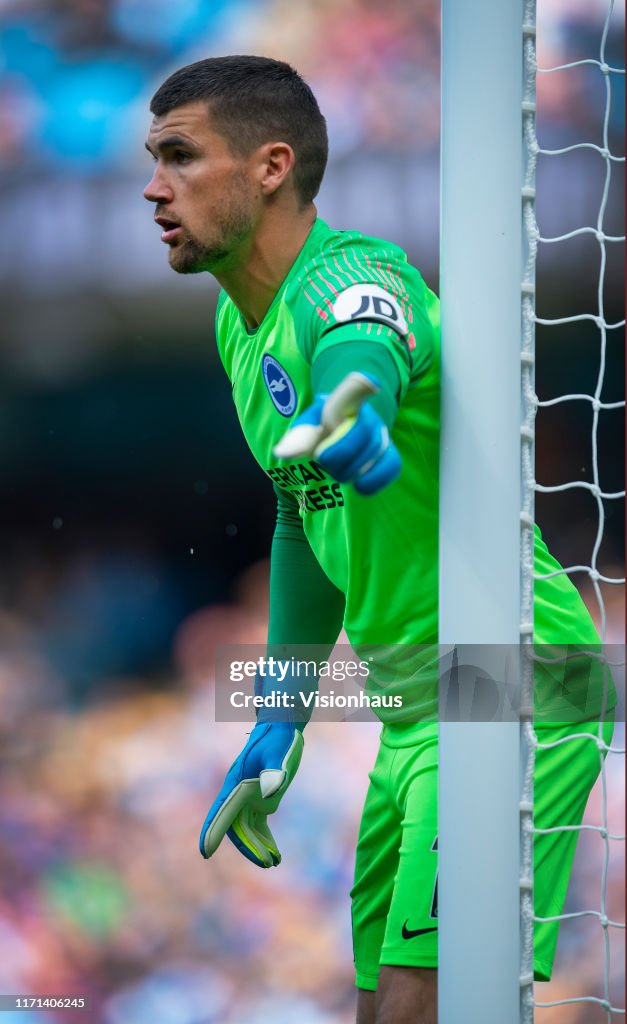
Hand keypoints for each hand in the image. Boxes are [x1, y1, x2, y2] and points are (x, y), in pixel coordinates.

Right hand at [199, 721, 303, 867]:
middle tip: (266, 863)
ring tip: (273, 862)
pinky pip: (259, 826)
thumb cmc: (278, 737)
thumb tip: (273, 788)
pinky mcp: (261, 800)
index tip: (206, 852)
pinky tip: (276, 855)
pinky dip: (265, 840)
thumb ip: (275, 768)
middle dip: (249, 846)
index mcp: (237, 782)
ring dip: (258, 847)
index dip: (213, 831)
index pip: (222, 811)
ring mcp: (249, 798)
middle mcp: (239, 793)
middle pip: (237, 826)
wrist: (281, 727)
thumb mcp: (279, 750)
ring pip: (248, 830)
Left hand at [274, 372, 401, 494]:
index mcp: (347, 404)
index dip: (363, 386)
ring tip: (335, 470)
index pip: (356, 391)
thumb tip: (281, 453)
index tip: (370, 382)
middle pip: (361, 435)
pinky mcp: (389, 456)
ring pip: (372, 456)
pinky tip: (359, 484)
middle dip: (337, 453)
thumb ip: (298, 436)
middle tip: (322, 459)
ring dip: (348, 471)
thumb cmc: (323, 429)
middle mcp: (370, 417)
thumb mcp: (309, 426)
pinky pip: (389, 467)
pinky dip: (373, 480)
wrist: (343, 434)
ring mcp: (382, 436)